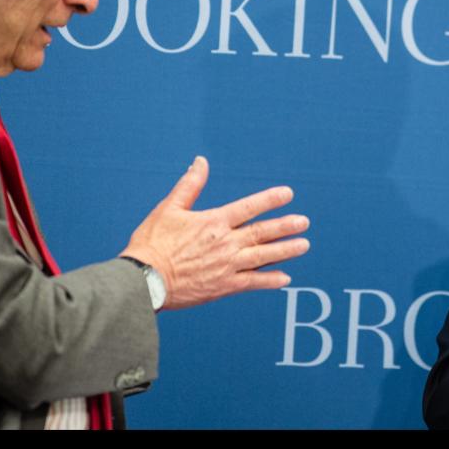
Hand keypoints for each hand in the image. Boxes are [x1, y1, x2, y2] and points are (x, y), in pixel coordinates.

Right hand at [120, 156, 309, 308]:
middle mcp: (225, 243)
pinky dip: (270, 280)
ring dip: (286, 250)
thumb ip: (190, 185)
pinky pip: (252, 283)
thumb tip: (200, 161)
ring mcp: (227, 266)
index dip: (270, 199)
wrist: (144, 280)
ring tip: (303, 245)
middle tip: (304, 222)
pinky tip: (285, 278)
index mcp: (214, 222)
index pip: (249, 207)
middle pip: (262, 232)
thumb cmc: (153, 242)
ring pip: (263, 256)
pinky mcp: (223, 286)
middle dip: (285, 226)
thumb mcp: (169, 208)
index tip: (288, 194)